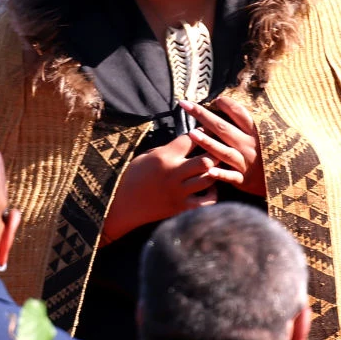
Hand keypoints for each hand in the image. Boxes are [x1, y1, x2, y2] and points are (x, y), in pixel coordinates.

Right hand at [100, 133, 238, 242]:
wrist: (122, 205)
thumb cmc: (133, 177)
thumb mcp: (146, 156)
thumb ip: (168, 149)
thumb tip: (189, 142)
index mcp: (164, 157)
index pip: (191, 139)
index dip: (202, 132)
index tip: (208, 130)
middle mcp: (174, 174)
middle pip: (206, 160)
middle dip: (215, 153)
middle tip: (218, 150)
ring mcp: (179, 192)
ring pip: (209, 179)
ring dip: (216, 172)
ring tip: (217, 167)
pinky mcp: (181, 208)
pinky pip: (207, 202)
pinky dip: (213, 194)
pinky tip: (210, 188)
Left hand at [178, 97, 265, 196]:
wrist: (288, 177)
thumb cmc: (274, 152)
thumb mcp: (270, 133)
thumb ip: (251, 122)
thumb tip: (232, 105)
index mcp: (256, 131)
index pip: (239, 113)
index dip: (227, 104)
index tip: (215, 99)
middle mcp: (249, 145)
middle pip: (223, 128)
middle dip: (203, 115)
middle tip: (186, 104)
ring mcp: (246, 162)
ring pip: (224, 151)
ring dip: (208, 143)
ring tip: (191, 133)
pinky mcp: (244, 179)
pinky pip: (231, 177)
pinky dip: (221, 174)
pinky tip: (209, 171)